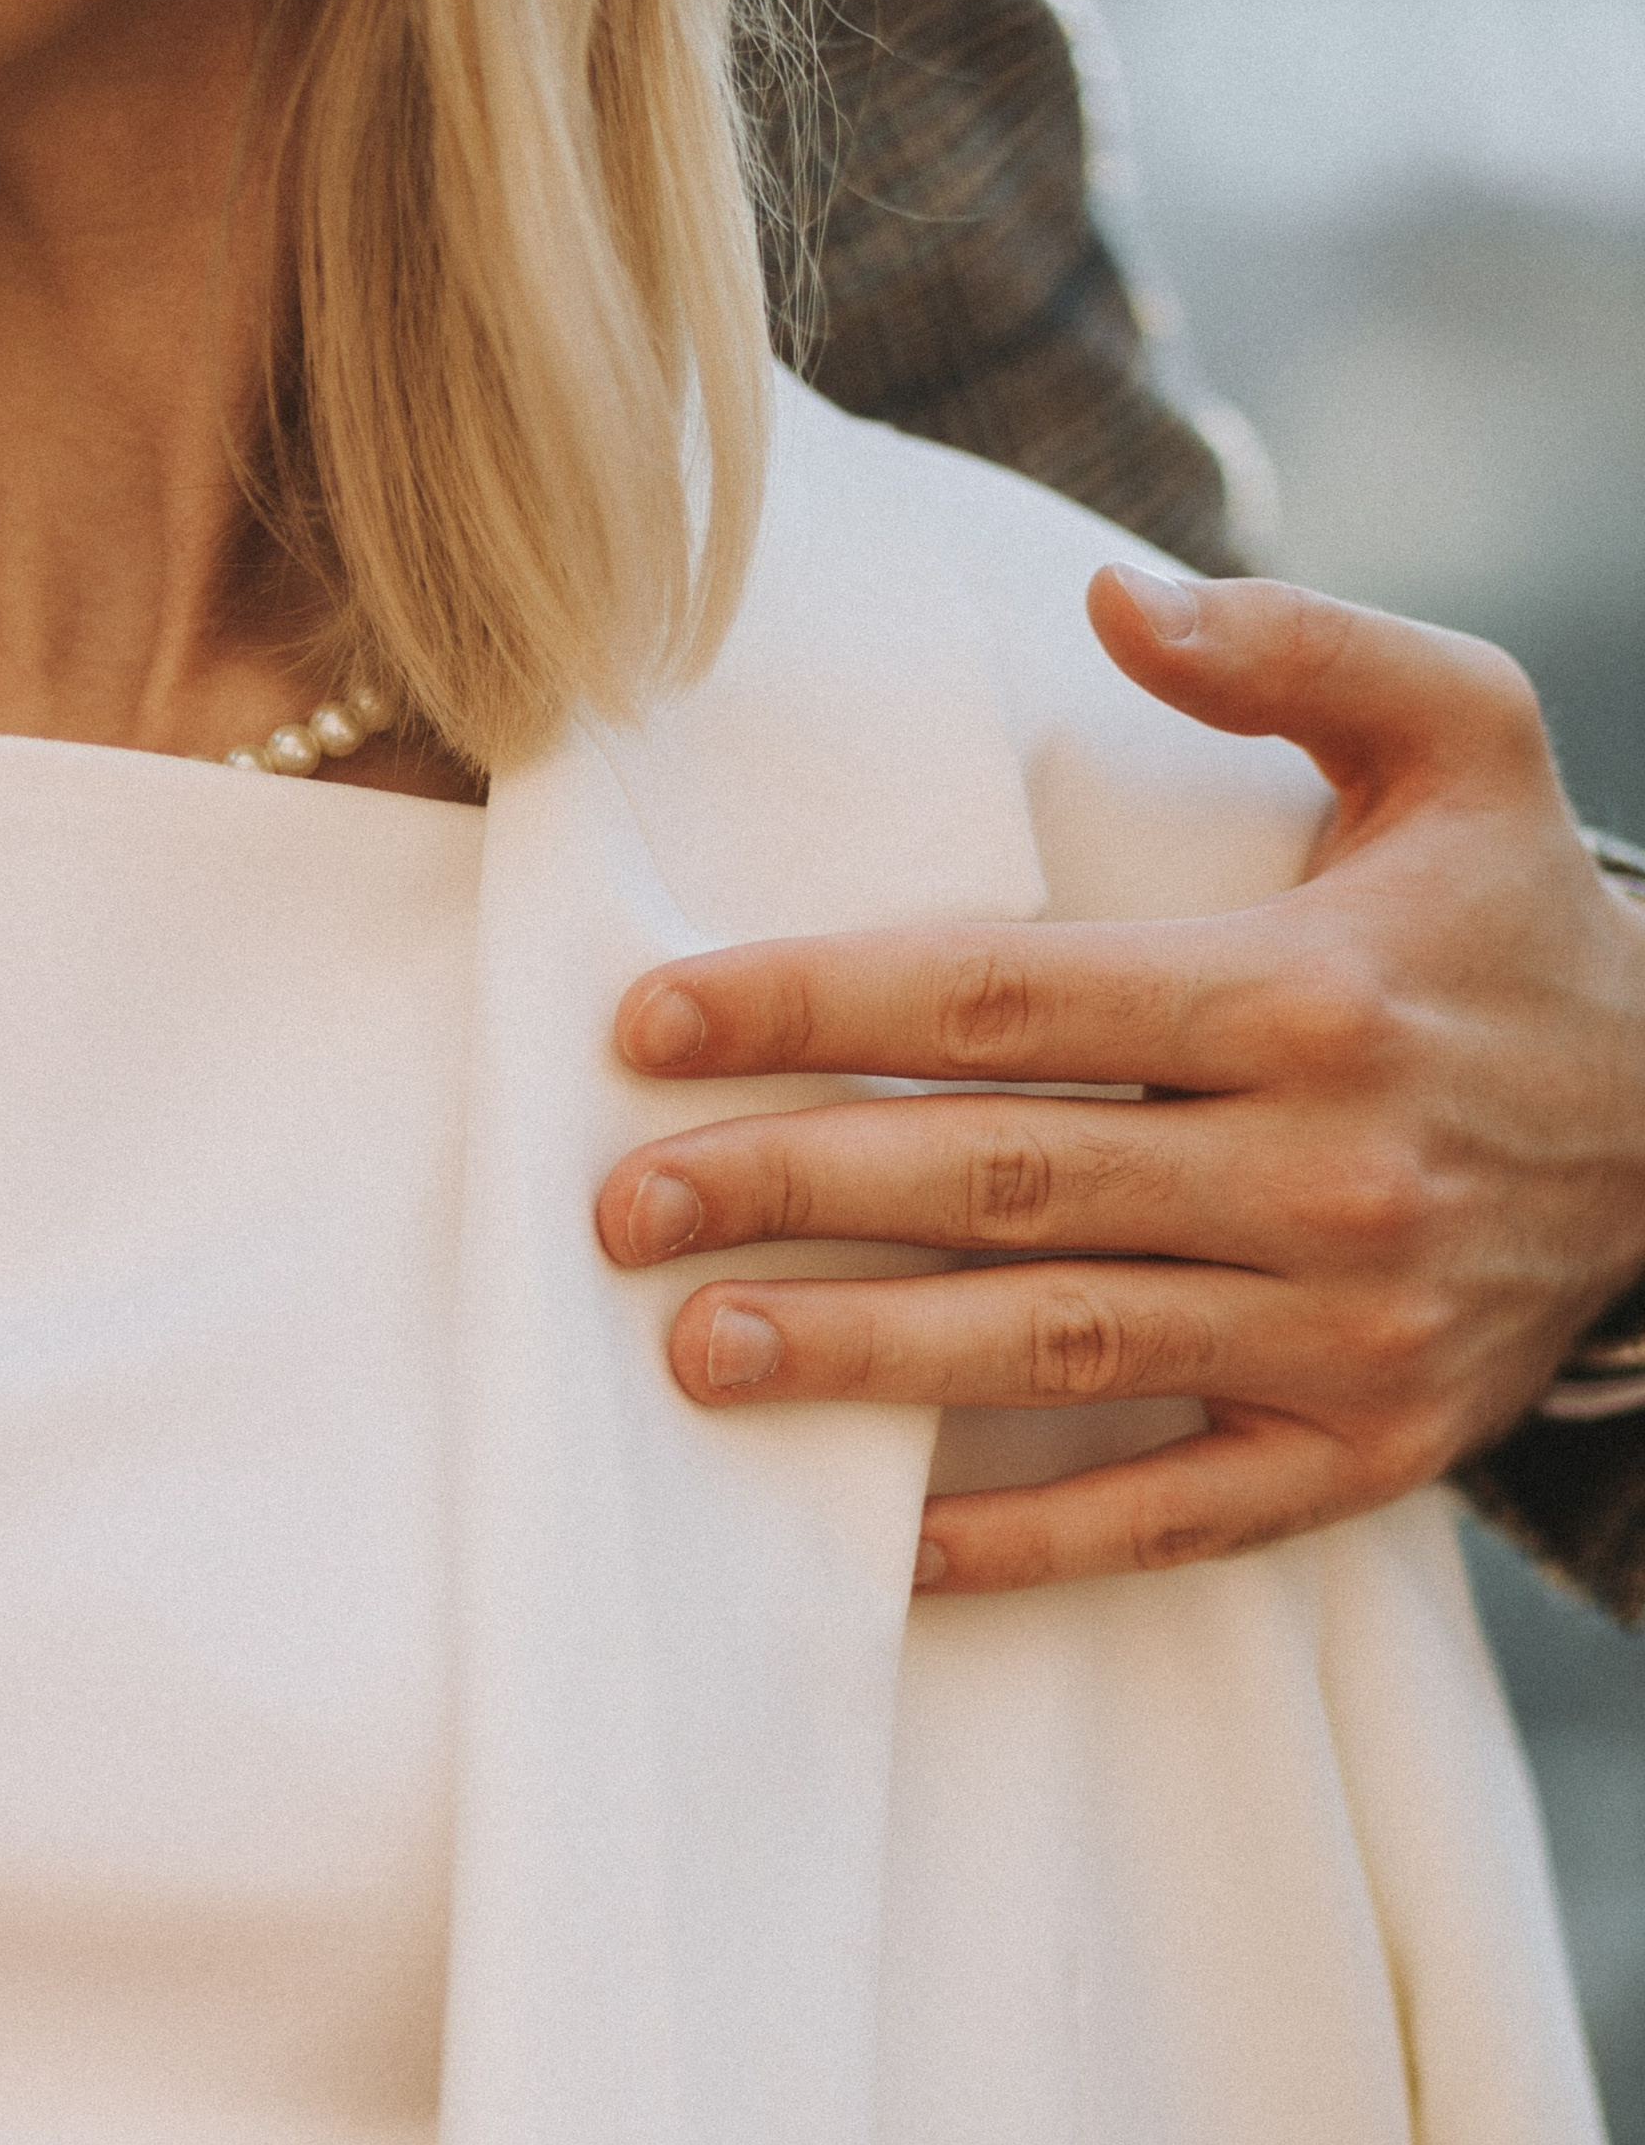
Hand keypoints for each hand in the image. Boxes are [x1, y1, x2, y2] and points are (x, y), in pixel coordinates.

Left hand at [598, 575, 1644, 1588]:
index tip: (651, 1023)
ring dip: (864, 1355)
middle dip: (791, 1186)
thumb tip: (1113, 594)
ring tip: (698, 1350)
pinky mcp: (1360, 1452)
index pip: (1004, 996)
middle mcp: (1319, 1168)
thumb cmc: (1522, 927)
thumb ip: (1294, 650)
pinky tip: (881, 1549)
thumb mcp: (1467, 738)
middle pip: (997, 1176)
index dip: (813, 1006)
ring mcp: (1341, 1330)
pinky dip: (1023, 1541)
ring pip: (1056, 1344)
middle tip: (622, 1204)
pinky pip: (1166, 1513)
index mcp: (1306, 991)